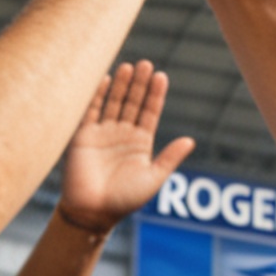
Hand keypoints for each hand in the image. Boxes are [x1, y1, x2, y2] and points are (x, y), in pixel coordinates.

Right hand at [55, 61, 197, 234]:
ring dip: (120, 85)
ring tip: (129, 66)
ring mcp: (103, 133)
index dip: (155, 95)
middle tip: (146, 64)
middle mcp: (122, 134)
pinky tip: (104, 79)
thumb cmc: (125, 199)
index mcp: (140, 143)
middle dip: (139, 84)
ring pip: (113, 103)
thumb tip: (191, 140)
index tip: (162, 76)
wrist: (94, 211)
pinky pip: (91, 112)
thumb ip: (170, 158)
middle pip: (132, 103)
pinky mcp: (84, 136)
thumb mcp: (154, 178)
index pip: (149, 112)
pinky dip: (97, 96)